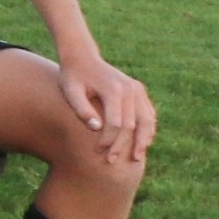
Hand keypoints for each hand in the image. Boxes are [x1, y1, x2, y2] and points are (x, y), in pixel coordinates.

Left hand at [57, 51, 154, 167]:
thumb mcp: (70, 91)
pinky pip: (148, 113)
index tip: (98, 152)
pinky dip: (148, 129)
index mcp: (114, 89)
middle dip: (123, 145)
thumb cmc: (73, 76)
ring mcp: (137, 89)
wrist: (83, 57)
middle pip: (132, 124)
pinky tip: (142, 143)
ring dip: (142, 140)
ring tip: (136, 158)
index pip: (116, 123)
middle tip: (112, 161)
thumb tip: (97, 128)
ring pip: (147, 120)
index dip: (108, 140)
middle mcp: (130, 89)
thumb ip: (82, 109)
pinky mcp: (139, 91)